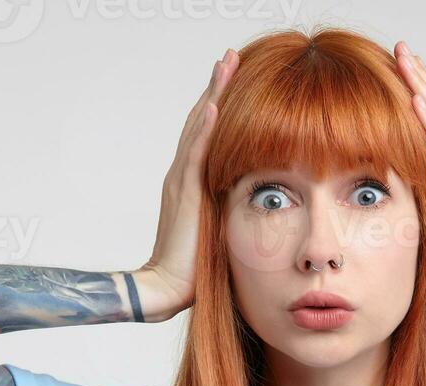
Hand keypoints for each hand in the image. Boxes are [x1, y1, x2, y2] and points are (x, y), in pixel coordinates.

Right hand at [136, 47, 239, 321]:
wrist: (166, 287)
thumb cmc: (194, 269)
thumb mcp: (220, 229)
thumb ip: (231, 210)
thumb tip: (259, 203)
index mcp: (192, 182)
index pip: (208, 134)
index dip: (221, 105)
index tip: (237, 79)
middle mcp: (183, 174)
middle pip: (202, 120)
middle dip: (218, 88)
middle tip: (231, 57)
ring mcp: (181, 181)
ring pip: (198, 127)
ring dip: (213, 95)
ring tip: (226, 65)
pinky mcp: (184, 194)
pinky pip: (195, 154)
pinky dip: (205, 129)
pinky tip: (216, 106)